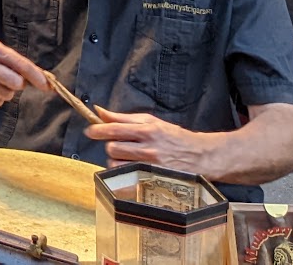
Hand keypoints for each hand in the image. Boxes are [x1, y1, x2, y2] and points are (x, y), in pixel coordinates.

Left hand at [87, 108, 213, 170]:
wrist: (202, 156)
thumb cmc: (174, 137)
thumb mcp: (151, 121)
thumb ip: (123, 118)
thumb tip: (99, 111)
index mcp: (147, 130)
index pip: (114, 129)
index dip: (97, 130)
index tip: (90, 131)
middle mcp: (149, 149)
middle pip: (112, 148)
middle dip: (110, 146)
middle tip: (118, 145)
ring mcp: (151, 167)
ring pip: (117, 165)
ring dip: (116, 161)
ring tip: (126, 158)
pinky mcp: (153, 181)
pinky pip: (127, 179)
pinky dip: (123, 174)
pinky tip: (130, 170)